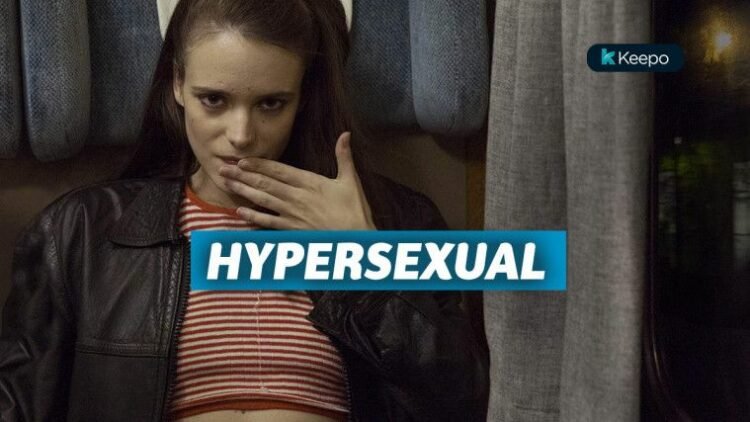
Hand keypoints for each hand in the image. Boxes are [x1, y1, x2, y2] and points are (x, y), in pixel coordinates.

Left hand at [219, 132, 376, 229]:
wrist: (356, 239)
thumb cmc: (355, 211)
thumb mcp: (351, 181)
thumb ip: (344, 157)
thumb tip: (345, 134)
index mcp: (310, 183)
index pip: (279, 170)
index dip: (259, 165)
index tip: (243, 160)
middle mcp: (297, 197)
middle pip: (265, 183)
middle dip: (243, 175)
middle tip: (224, 168)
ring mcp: (293, 214)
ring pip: (263, 200)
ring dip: (243, 191)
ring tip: (227, 183)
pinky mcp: (293, 229)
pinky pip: (269, 222)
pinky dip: (254, 216)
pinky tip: (240, 211)